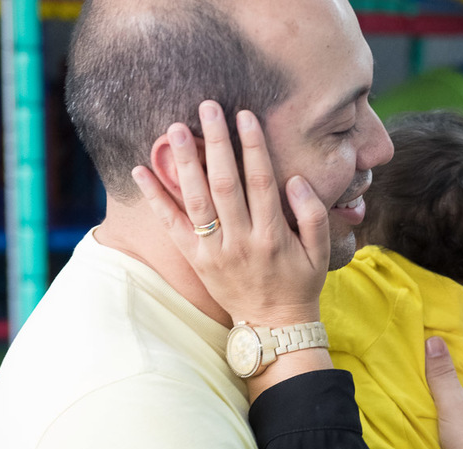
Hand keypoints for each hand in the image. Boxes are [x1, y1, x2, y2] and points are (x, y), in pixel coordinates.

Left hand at [131, 100, 328, 326]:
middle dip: (216, 143)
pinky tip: (141, 171)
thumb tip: (294, 179)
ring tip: (175, 129)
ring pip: (196, 200)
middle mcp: (241, 241)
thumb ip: (313, 215)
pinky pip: (172, 226)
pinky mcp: (196, 260)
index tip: (244, 115)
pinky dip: (155, 198)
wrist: (274, 327)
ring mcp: (215, 252)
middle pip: (225, 184)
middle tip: (207, 107)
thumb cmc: (300, 284)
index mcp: (273, 236)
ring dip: (184, 162)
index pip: (260, 181)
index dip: (252, 146)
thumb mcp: (321, 253)